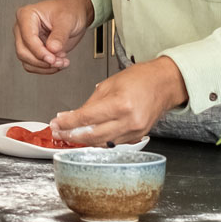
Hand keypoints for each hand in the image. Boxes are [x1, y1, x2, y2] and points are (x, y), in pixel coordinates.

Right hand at [14, 0, 95, 73]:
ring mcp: (25, 40)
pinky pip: (32, 65)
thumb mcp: (67, 20)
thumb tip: (52, 49)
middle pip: (23, 52)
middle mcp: (22, 28)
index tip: (53, 59)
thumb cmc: (69, 10)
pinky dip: (45, 68)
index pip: (28, 38)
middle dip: (42, 61)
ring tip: (62, 62)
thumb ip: (59, 35)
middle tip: (59, 62)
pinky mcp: (31, 50)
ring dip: (45, 67)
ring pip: (26, 61)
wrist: (74, 13)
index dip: (40, 51)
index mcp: (26, 15)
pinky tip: (58, 63)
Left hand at [47, 56, 185, 144]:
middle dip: (71, 135)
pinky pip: (113, 142)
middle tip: (58, 132)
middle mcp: (128, 121)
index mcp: (120, 104)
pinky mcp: (137, 136)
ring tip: (70, 134)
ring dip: (83, 139)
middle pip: (92, 136)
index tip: (57, 123)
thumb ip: (90, 103)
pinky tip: (89, 135)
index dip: (68, 122)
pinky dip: (99, 140)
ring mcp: (134, 131)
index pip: (86, 118)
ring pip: (102, 143)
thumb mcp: (109, 84)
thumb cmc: (140, 79)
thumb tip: (72, 116)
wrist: (164, 83)